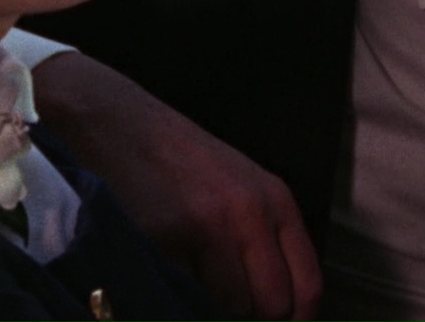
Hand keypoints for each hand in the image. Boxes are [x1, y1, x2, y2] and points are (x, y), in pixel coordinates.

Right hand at [31, 53, 321, 320]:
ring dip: (211, 307)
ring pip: (230, 307)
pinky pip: (184, 294)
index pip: (308, 287)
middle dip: (251, 319)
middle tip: (224, 310)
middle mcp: (249, 211)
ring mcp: (208, 223)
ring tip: (189, 277)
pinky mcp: (167, 234)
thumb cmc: (175, 161)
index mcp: (274, 201)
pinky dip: (174, 293)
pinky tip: (163, 266)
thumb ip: (263, 242)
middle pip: (274, 305)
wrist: (115, 122)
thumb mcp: (239, 188)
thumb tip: (275, 311)